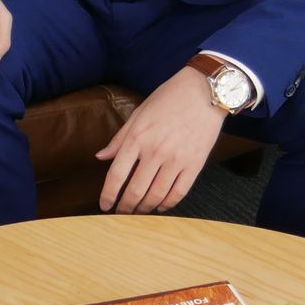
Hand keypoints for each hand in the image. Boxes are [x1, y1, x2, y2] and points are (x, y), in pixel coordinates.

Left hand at [94, 67, 224, 214]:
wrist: (204, 91)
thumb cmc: (168, 99)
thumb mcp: (138, 114)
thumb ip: (119, 139)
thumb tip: (101, 157)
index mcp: (137, 138)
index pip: (116, 175)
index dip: (108, 195)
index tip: (104, 205)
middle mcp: (155, 151)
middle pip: (135, 190)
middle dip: (125, 207)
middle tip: (121, 213)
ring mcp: (176, 160)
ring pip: (156, 195)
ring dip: (144, 209)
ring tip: (138, 212)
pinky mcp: (195, 165)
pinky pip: (178, 193)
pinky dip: (167, 204)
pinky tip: (159, 206)